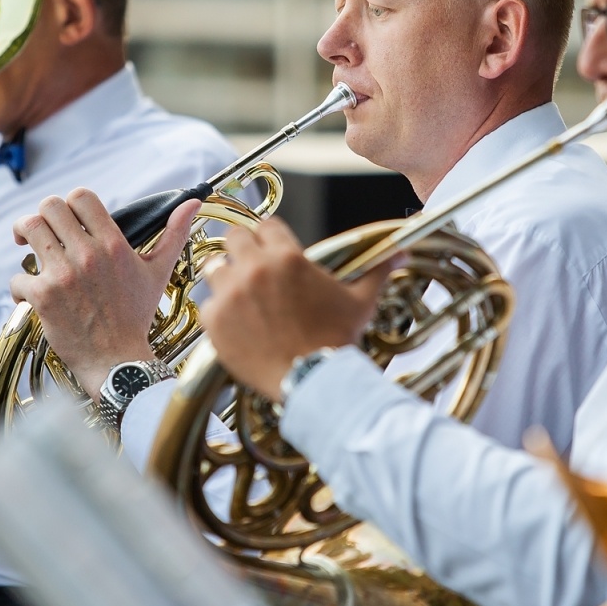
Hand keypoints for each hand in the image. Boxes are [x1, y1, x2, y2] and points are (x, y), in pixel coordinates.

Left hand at [10, 188, 197, 392]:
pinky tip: (30, 294)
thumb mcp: (158, 272)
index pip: (82, 197)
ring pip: (29, 229)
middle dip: (42, 216)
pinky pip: (18, 277)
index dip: (70, 203)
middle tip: (41, 230)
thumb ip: (173, 234)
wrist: (118, 359)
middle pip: (50, 207)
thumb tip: (191, 204)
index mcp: (113, 244)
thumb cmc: (136, 316)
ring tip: (26, 247)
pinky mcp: (44, 297)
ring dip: (24, 235)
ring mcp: (64, 275)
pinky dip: (19, 286)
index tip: (67, 218)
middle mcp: (88, 254)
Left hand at [196, 217, 394, 400]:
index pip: (267, 224)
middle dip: (242, 249)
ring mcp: (231, 293)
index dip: (269, 236)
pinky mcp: (215, 320)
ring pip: (214, 267)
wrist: (313, 380)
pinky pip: (207, 304)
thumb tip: (400, 252)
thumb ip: (376, 270)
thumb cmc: (336, 341)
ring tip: (240, 296)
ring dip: (226, 277)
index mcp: (288, 256)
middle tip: (251, 269)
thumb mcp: (360, 302)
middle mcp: (255, 268)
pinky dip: (219, 312)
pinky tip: (237, 324)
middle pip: (233, 237)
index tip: (271, 249)